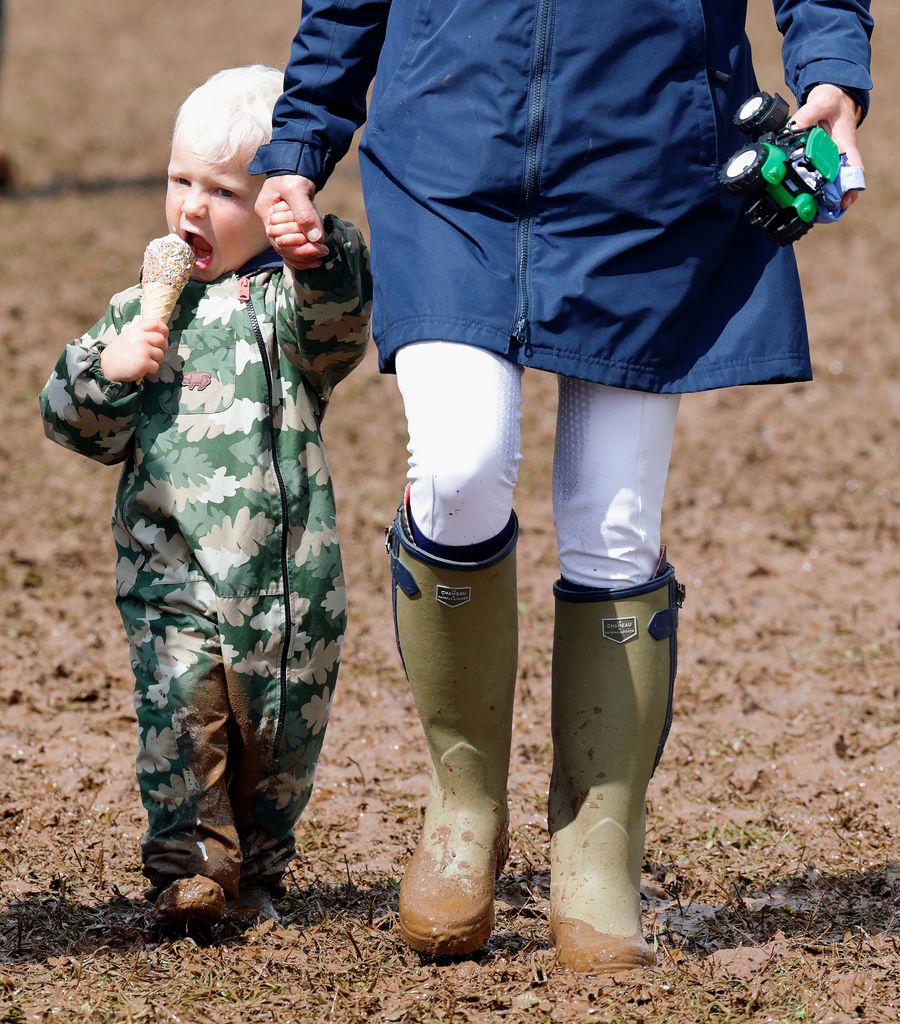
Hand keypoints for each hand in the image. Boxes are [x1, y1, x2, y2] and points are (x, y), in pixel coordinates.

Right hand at [100, 318, 168, 381]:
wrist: (107, 366)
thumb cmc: (120, 352)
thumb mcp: (129, 336)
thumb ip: (143, 332)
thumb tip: (162, 334)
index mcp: (136, 329)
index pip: (156, 323)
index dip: (163, 330)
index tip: (163, 337)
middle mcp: (140, 337)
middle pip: (162, 340)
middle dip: (161, 349)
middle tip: (153, 355)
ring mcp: (142, 349)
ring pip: (160, 355)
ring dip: (155, 361)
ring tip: (144, 362)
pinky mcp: (144, 362)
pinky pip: (156, 366)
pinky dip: (151, 371)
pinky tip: (141, 369)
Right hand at [255, 175, 329, 269]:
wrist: (297, 166)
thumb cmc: (293, 174)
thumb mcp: (296, 189)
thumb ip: (304, 213)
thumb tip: (315, 237)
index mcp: (265, 213)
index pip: (279, 241)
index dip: (299, 249)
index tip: (319, 248)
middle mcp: (269, 222)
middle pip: (283, 248)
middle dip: (304, 253)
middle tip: (324, 252)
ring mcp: (278, 226)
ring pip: (288, 250)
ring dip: (305, 256)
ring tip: (322, 257)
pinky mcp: (289, 227)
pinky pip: (293, 246)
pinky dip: (304, 253)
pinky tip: (317, 258)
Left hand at [792, 85, 863, 209]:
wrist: (829, 99)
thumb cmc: (831, 101)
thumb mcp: (822, 102)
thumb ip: (808, 113)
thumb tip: (794, 127)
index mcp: (845, 144)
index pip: (853, 167)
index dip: (851, 186)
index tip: (844, 201)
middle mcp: (839, 156)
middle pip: (839, 183)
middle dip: (831, 200)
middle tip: (818, 215)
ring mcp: (829, 160)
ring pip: (827, 184)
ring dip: (820, 200)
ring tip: (809, 216)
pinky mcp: (817, 161)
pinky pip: (815, 178)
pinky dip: (809, 189)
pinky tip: (798, 202)